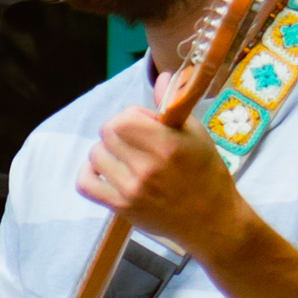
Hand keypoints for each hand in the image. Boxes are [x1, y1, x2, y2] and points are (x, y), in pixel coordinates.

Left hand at [78, 76, 252, 258]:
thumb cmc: (208, 175)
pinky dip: (89, 173)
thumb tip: (162, 76)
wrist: (213, 222)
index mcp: (168, 146)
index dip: (133, 118)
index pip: (124, 118)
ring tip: (127, 160)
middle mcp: (148, 167)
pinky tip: (106, 171)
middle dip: (120, 133)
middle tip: (138, 144)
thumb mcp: (198, 136)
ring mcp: (131, 189)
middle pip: (107, 133)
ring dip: (108, 153)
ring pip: (95, 155)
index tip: (148, 127)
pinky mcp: (121, 207)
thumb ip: (174, 106)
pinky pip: (85, 183)